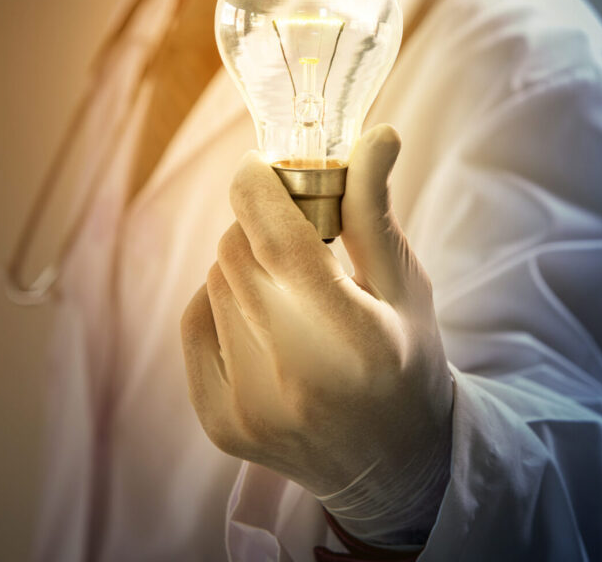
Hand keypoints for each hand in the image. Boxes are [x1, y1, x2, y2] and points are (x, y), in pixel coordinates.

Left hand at [180, 124, 453, 502]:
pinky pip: (195, 321)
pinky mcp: (220, 423)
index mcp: (354, 341)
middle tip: (298, 235)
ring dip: (245, 268)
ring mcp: (251, 407)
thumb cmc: (406, 362)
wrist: (392, 466)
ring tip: (291, 293)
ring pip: (216, 282)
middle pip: (237, 253)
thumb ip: (374, 211)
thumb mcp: (406, 286)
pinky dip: (222, 304)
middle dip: (260, 225)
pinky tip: (265, 324)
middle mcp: (296, 379)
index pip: (278, 241)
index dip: (258, 187)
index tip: (261, 164)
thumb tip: (376, 134)